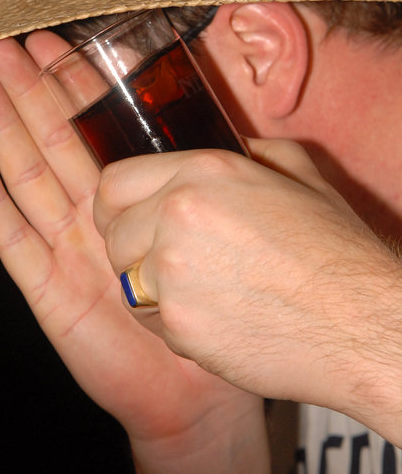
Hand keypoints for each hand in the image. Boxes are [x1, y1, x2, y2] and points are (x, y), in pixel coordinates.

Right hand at [0, 33, 260, 448]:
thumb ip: (214, 185)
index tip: (53, 42)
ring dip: (1, 128)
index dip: (69, 86)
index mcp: (126, 200)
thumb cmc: (212, 312)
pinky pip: (14, 242)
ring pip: (26, 176)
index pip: (90, 130)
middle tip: (1, 44)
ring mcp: (63, 251)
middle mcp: (87, 218)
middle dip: (26, 91)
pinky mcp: (47, 291)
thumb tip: (233, 131)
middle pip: (49, 141)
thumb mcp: (219, 233)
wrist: (195, 392)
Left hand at [93, 140, 401, 441]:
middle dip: (133, 251)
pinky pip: (152, 323)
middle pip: (113, 235)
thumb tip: (238, 145)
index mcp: (202, 173)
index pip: (114, 183)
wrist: (361, 321)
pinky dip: (174, 327)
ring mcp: (173, 271)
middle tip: (165, 264)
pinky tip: (214, 321)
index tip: (126, 220)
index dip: (116, 206)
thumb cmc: (336, 251)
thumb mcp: (302, 177)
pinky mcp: (179, 323)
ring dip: (149, 291)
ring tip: (194, 295)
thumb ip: (258, 152)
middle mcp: (178, 214)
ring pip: (126, 283)